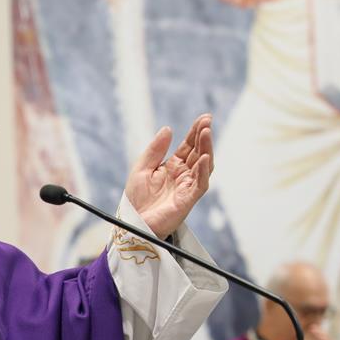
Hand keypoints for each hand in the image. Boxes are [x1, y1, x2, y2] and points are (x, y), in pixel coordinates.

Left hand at [125, 114, 212, 239]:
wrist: (132, 221)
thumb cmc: (136, 199)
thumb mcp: (141, 168)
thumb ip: (155, 150)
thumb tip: (168, 129)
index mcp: (172, 167)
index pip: (188, 146)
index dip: (196, 132)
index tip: (203, 117)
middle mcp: (183, 175)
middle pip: (198, 152)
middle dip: (203, 136)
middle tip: (207, 121)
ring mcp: (187, 187)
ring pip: (203, 166)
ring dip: (206, 149)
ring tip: (206, 133)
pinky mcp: (188, 200)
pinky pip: (200, 184)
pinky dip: (203, 171)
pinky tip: (203, 158)